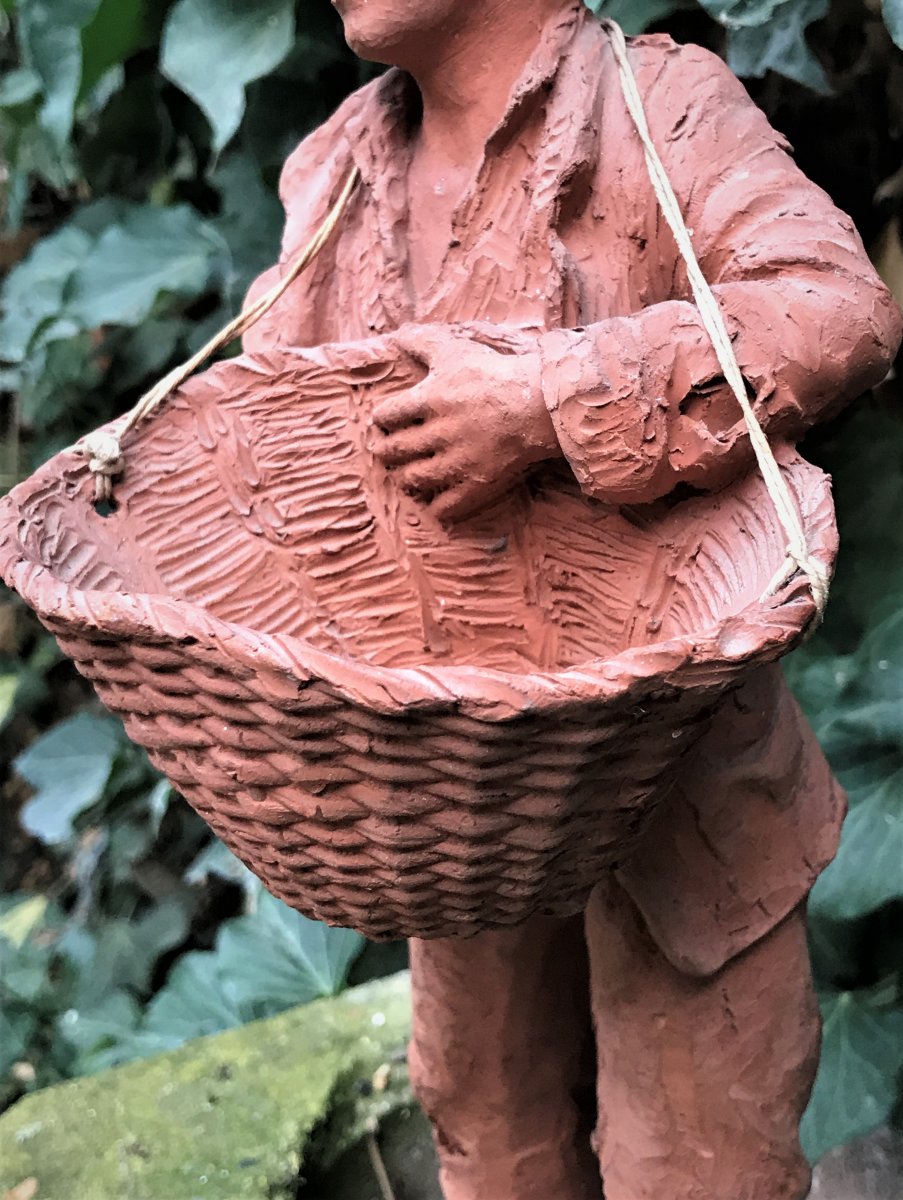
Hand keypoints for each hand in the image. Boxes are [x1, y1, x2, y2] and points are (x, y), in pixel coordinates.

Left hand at [370, 324, 558, 522]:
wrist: (540, 403)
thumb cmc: (495, 373)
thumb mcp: (455, 349)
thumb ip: (421, 342)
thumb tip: (394, 336)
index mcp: (429, 399)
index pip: (386, 416)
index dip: (382, 419)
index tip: (386, 421)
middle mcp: (438, 433)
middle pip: (394, 450)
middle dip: (385, 451)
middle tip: (385, 451)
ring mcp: (457, 461)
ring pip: (414, 479)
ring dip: (404, 478)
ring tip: (405, 475)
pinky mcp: (477, 483)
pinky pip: (446, 505)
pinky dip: (435, 506)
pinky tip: (434, 501)